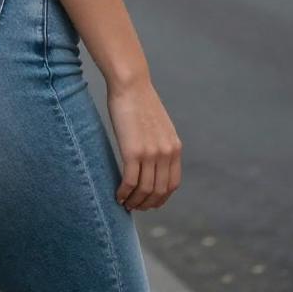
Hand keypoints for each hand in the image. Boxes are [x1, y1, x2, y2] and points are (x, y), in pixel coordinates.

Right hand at [106, 75, 181, 210]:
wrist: (130, 84)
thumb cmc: (139, 101)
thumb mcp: (158, 124)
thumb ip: (159, 143)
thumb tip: (152, 160)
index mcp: (174, 147)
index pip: (172, 184)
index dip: (161, 198)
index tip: (150, 202)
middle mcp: (166, 153)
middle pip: (159, 191)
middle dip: (147, 204)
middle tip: (135, 207)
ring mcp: (150, 153)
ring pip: (145, 190)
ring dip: (135, 201)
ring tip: (125, 203)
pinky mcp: (133, 151)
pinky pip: (130, 182)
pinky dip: (124, 193)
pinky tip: (118, 195)